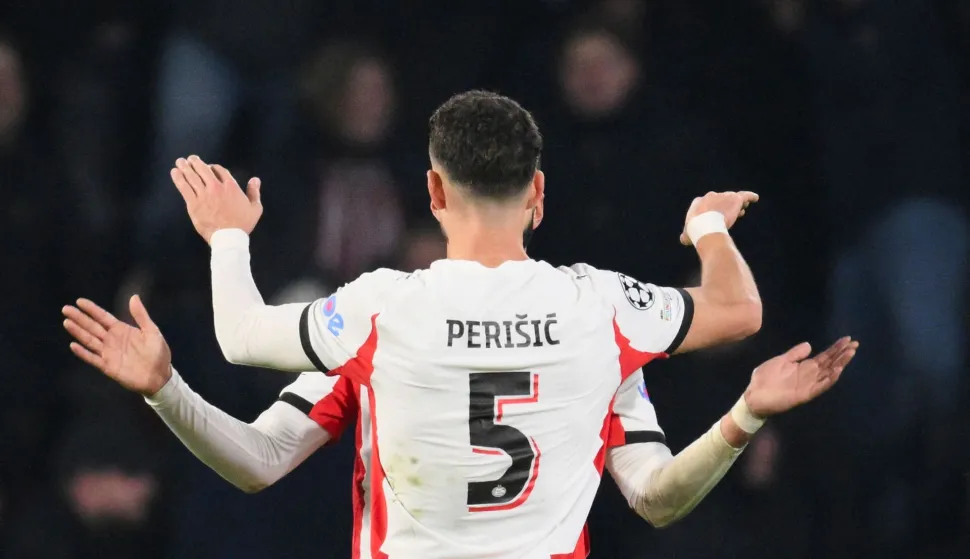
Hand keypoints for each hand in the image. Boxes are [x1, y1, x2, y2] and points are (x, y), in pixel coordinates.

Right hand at [62, 295, 171, 396]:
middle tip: (66, 308)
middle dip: (79, 318)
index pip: (103, 317)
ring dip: (78, 332)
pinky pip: (93, 359)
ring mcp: (109, 353)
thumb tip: (133, 296)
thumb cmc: (158, 353)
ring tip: (67, 322)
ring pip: (90, 340)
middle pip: (92, 327)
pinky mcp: (108, 366)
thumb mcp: (152, 331)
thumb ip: (141, 315)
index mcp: (122, 330)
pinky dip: (83, 353)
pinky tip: (73, 345)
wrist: (160, 376)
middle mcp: (112, 340)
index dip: (92, 309)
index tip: (79, 301)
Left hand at [170, 155, 262, 242]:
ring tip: (180, 162)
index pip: (219, 170)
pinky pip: (184, 187)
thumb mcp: (255, 208)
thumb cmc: (243, 224)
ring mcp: (203, 195)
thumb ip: (254, 192)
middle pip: (203, 169)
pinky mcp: (193, 203)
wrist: (228, 237)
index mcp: (231, 186)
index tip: (208, 167)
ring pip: (192, 176)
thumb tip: (255, 179)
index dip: (213, 167)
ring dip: (185, 167)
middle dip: (196, 162)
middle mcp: (216, 187)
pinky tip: (174, 172)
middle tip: (190, 159)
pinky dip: (178, 178)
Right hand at [679, 191, 758, 245]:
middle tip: (732, 215)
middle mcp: (712, 196)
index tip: (717, 217)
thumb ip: (687, 235)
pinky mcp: (735, 199)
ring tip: (742, 211)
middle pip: (722, 200)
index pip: (708, 204)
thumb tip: (683, 239)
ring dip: (737, 205)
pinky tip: (755, 198)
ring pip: (733, 199)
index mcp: (699, 202)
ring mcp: (724, 196)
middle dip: (726, 207)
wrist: (705, 227)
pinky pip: (745, 196)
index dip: (714, 211)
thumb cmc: (695, 231)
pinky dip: (750, 197)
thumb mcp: (689, 233)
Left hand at [743, 337, 857, 416]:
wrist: (753, 395)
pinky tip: (838, 370)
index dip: (835, 348)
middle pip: (830, 363)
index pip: (824, 356)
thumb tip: (810, 345)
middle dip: (842, 354)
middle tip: (855, 344)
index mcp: (804, 367)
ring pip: (829, 373)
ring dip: (840, 363)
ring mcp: (809, 384)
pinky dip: (830, 378)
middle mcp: (809, 375)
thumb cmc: (765, 379)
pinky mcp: (805, 394)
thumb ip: (795, 354)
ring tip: (850, 353)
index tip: (847, 339)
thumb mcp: (780, 361)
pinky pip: (821, 386)